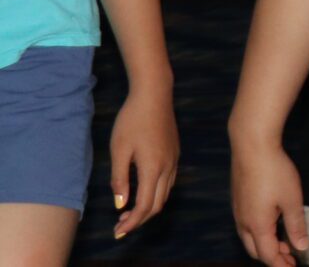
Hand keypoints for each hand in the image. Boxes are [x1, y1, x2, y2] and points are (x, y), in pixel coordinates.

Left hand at [107, 85, 177, 238]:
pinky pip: (169, 182)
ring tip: (128, 213)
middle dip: (139, 219)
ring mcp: (174, 159)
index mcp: (153, 167)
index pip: (144, 205)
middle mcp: (168, 167)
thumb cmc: (132, 120)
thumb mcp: (119, 150)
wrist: (154, 94)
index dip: (132, 222)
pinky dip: (156, 195)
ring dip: (148, 208)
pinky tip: (142, 192)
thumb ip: (120, 179)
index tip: (118, 231)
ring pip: (165, 194)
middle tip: (120, 226)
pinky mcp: (175, 153)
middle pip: (158, 204)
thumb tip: (121, 204)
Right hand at [231, 138, 306, 266]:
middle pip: (255, 250)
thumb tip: (301, 247)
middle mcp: (243, 222)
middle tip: (289, 259)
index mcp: (257, 226)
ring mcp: (238, 210)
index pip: (267, 255)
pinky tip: (272, 224)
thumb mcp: (292, 199)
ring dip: (265, 244)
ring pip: (249, 238)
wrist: (252, 146)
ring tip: (283, 243)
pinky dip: (259, 232)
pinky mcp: (238, 199)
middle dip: (272, 257)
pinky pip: (246, 225)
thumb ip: (296, 225)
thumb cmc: (274, 172)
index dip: (280, 265)